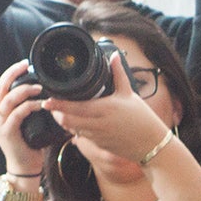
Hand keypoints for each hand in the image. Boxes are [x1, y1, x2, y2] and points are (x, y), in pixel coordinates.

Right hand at [0, 60, 48, 172]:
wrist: (24, 167)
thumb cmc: (28, 143)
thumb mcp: (24, 121)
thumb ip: (24, 106)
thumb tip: (38, 87)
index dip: (10, 73)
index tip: (24, 64)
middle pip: (0, 88)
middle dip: (13, 74)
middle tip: (27, 67)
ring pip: (9, 99)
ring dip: (25, 90)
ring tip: (39, 87)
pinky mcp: (6, 132)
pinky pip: (18, 113)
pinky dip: (30, 106)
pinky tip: (40, 104)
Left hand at [42, 54, 173, 167]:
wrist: (151, 145)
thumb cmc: (142, 118)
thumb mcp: (129, 93)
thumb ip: (119, 74)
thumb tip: (114, 55)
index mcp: (105, 108)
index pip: (75, 107)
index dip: (59, 105)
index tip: (48, 99)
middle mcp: (99, 124)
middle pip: (68, 120)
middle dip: (56, 113)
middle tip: (48, 105)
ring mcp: (98, 136)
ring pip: (73, 130)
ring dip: (64, 122)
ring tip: (58, 112)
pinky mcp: (100, 145)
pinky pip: (83, 137)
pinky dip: (75, 130)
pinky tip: (73, 123)